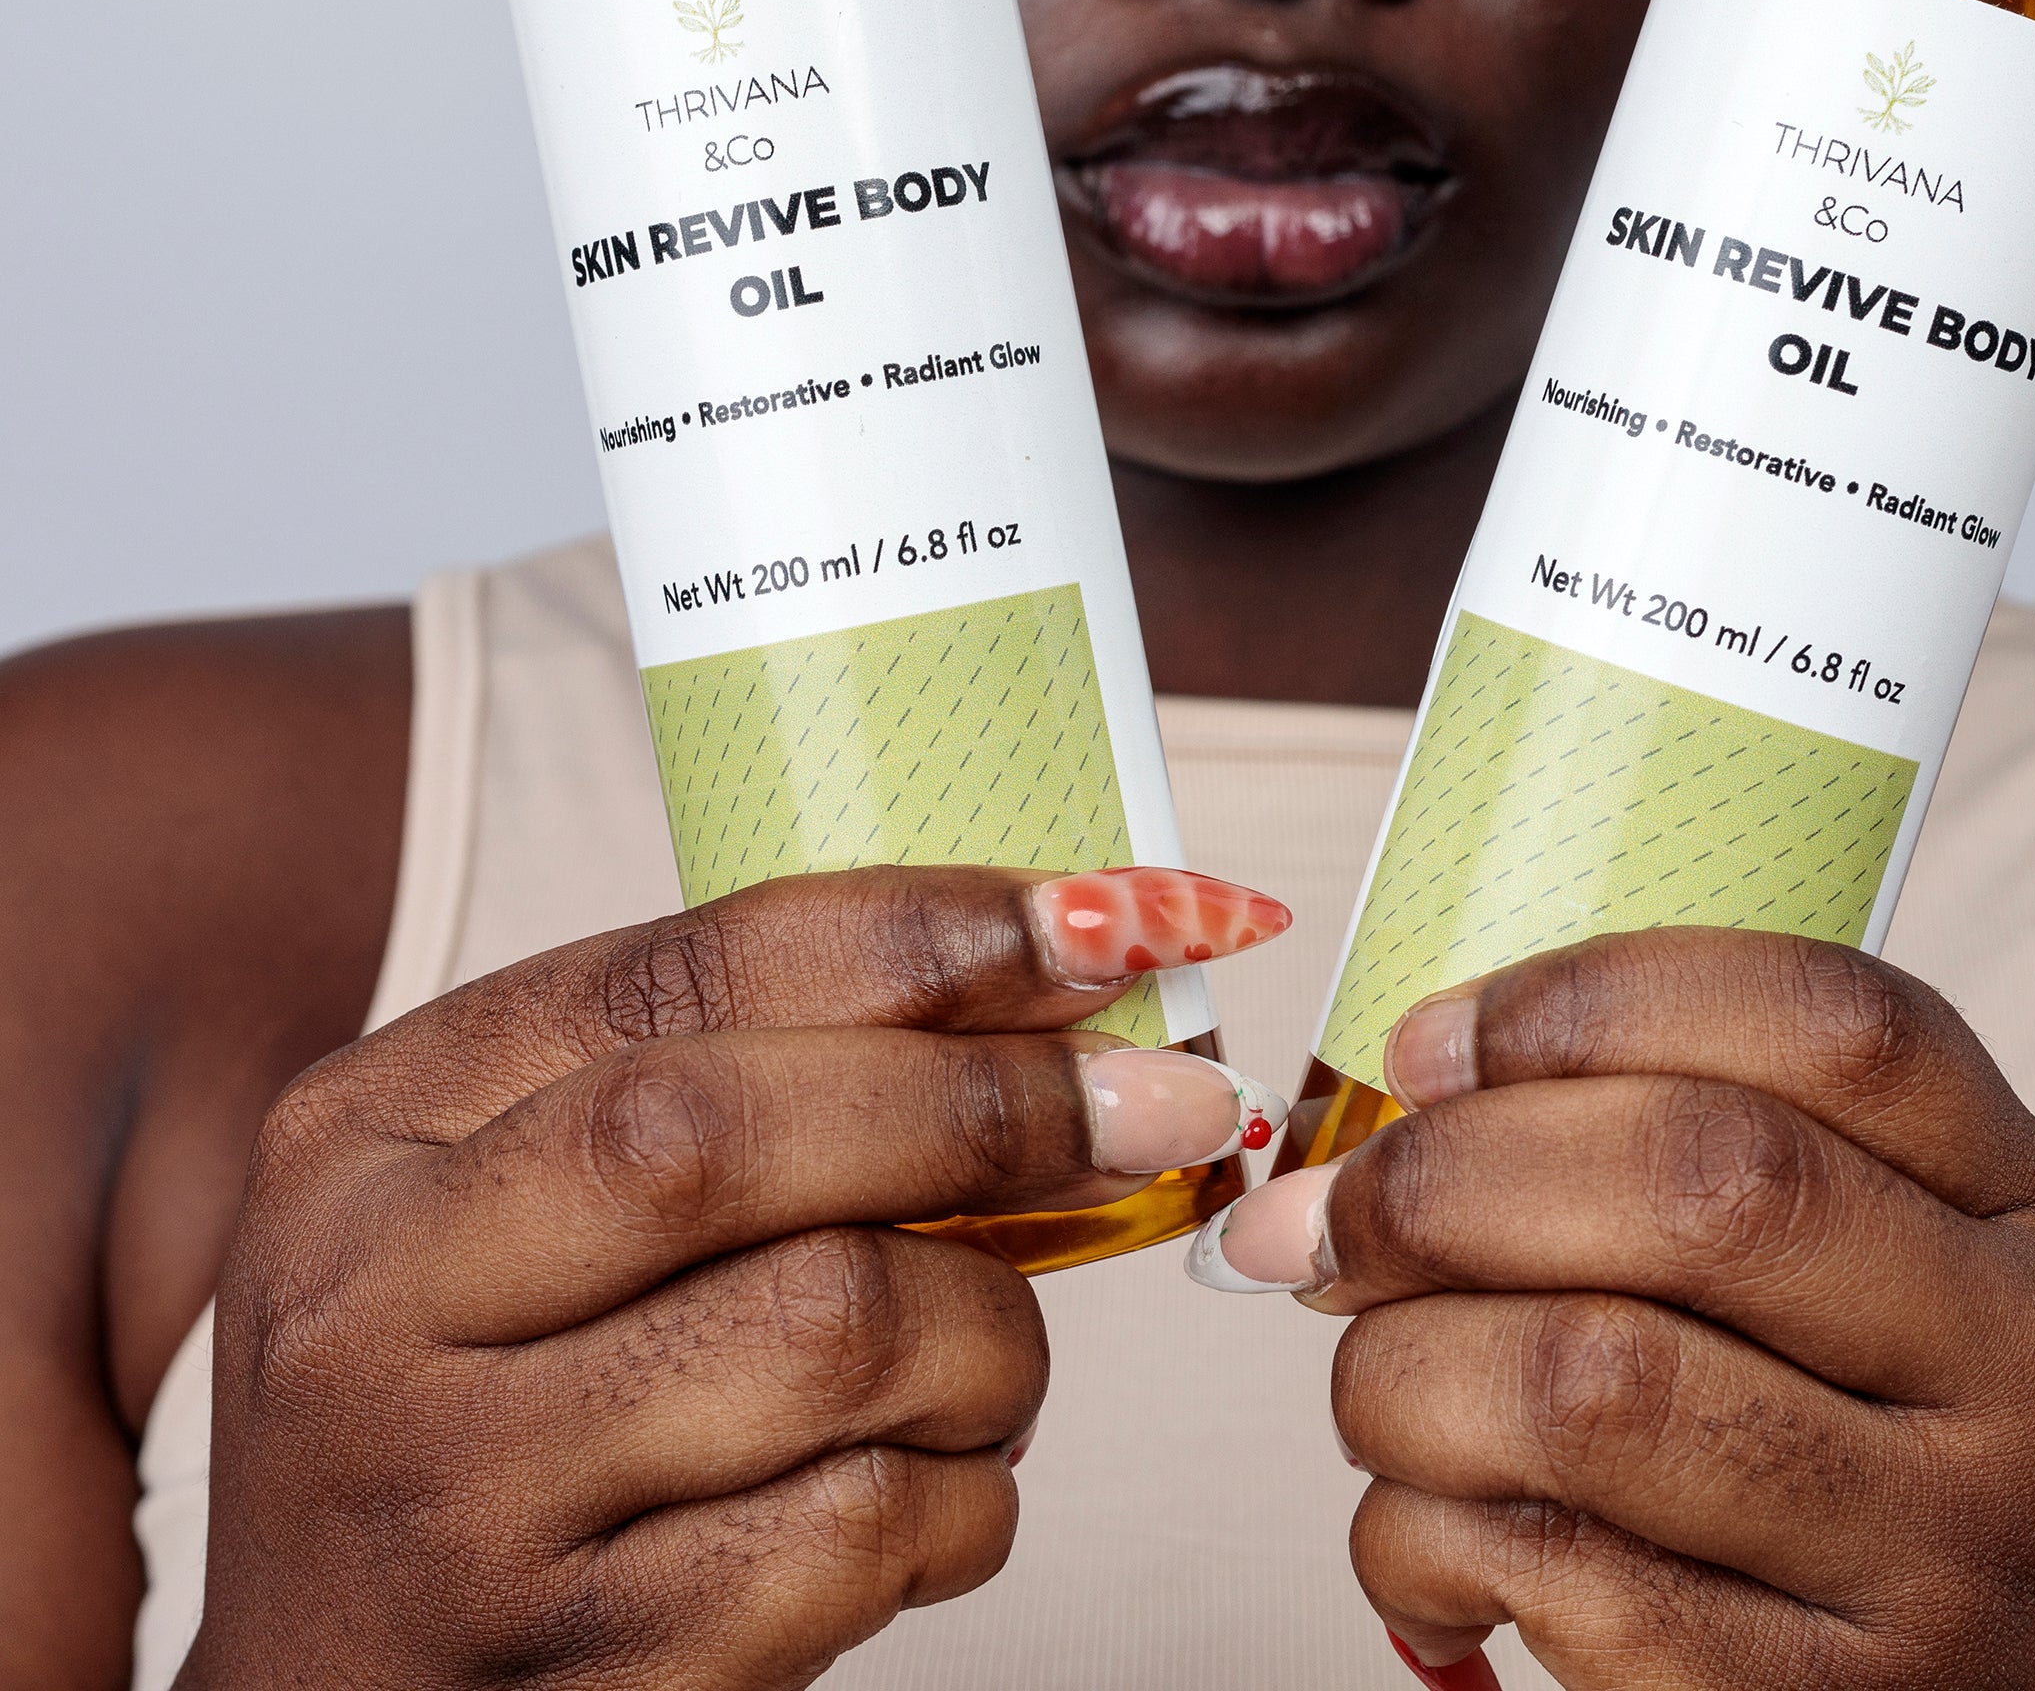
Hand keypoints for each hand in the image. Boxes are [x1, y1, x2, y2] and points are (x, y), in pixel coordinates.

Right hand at [183, 863, 1286, 1687]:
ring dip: (996, 1331)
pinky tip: (937, 1490)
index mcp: (369, 1133)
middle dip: (997, 1102)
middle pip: (735, 1135)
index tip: (1119, 916)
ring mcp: (466, 1508)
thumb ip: (717, 1074)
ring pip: (834, 1334)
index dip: (928, 931)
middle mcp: (378, 1307)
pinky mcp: (583, 1678)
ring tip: (996, 1355)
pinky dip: (963, 1502)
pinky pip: (855, 1538)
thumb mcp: (511, 1196)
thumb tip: (1055, 966)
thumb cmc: (479, 1400)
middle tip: (1169, 1104)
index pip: (679, 973)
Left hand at [1195, 928, 2034, 1686]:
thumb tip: (1402, 1098)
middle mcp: (2031, 1374)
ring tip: (1375, 1387)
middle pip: (1705, 1184)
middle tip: (1327, 1223)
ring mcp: (1944, 1561)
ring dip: (1407, 1371)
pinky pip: (1560, 1578)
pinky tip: (1428, 1534)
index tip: (1429, 1047)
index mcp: (2031, 1212)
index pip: (1830, 1025)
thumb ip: (1701, 1152)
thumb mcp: (1874, 1279)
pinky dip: (1421, 1537)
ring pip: (1597, 1383)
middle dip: (1450, 1180)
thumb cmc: (1865, 1474)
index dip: (1591, 1002)